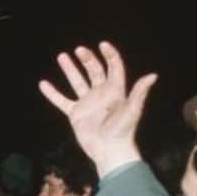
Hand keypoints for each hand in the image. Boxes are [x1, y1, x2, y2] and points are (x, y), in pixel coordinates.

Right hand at [37, 41, 157, 175]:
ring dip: (70, 69)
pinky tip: (43, 84)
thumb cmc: (122, 131)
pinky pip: (62, 101)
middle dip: (87, 59)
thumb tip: (153, 75)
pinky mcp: (75, 113)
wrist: (108, 150)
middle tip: (78, 50)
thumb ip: (139, 93)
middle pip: (94, 71)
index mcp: (115, 90)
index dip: (109, 55)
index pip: (113, 67)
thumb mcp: (133, 111)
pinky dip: (52, 93)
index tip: (102, 45)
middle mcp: (101, 93)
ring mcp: (87, 103)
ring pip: (77, 82)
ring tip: (62, 56)